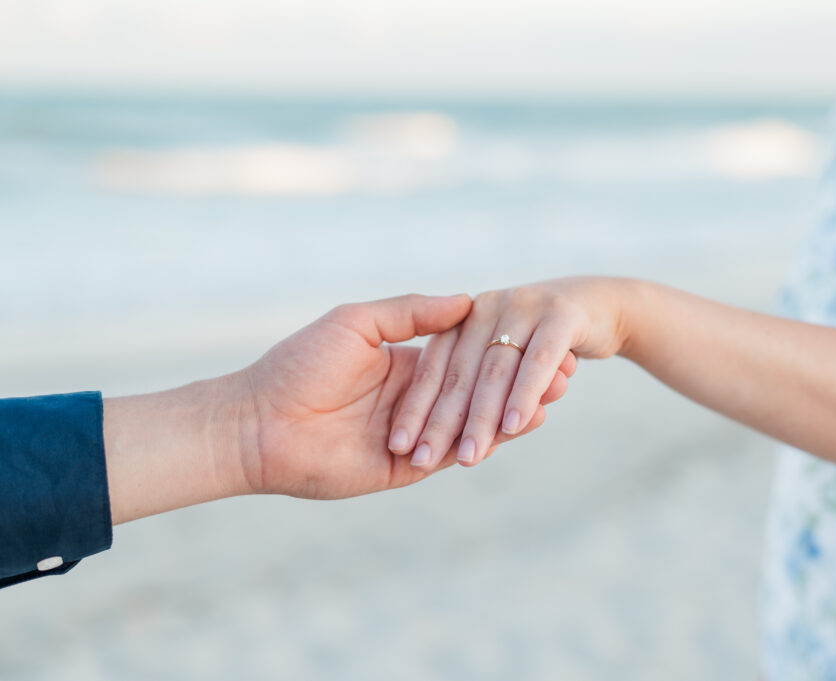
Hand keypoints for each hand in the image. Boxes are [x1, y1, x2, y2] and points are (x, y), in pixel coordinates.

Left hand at [237, 294, 553, 498]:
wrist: (260, 424)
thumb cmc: (300, 364)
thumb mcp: (357, 322)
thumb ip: (411, 312)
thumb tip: (464, 299)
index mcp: (402, 361)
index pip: (465, 353)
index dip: (501, 345)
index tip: (539, 331)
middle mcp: (415, 397)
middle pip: (480, 387)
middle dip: (522, 377)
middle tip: (568, 365)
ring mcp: (417, 432)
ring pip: (477, 419)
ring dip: (518, 406)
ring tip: (560, 390)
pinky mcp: (410, 467)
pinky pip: (458, 449)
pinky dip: (494, 437)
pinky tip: (530, 419)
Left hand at [387, 277, 630, 469]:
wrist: (608, 306)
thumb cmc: (545, 339)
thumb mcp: (503, 351)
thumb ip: (468, 370)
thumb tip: (435, 406)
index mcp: (463, 317)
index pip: (433, 365)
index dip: (416, 405)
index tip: (399, 445)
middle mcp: (487, 308)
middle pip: (460, 372)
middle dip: (441, 419)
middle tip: (424, 460)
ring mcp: (525, 307)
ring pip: (495, 371)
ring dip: (481, 417)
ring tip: (468, 456)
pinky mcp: (562, 315)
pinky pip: (538, 360)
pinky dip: (524, 393)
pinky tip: (514, 426)